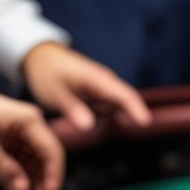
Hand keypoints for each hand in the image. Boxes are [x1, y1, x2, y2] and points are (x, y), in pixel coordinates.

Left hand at [0, 82, 65, 189]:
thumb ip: (3, 168)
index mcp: (30, 121)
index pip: (52, 151)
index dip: (54, 175)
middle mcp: (33, 126)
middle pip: (49, 157)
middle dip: (48, 180)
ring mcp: (26, 134)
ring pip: (39, 162)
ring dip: (38, 181)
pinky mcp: (16, 141)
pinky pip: (27, 161)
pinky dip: (26, 176)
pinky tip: (23, 189)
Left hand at [22, 41, 151, 130]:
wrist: (41, 56)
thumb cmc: (47, 73)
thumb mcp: (55, 92)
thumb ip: (72, 109)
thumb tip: (89, 127)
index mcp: (97, 79)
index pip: (124, 94)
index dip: (136, 109)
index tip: (146, 123)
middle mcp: (105, 81)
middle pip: (128, 98)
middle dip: (138, 113)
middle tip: (148, 132)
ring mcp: (104, 86)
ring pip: (122, 102)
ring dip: (129, 115)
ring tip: (136, 132)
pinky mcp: (99, 92)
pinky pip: (113, 104)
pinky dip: (117, 115)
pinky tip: (115, 127)